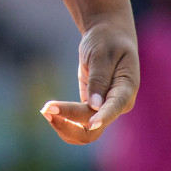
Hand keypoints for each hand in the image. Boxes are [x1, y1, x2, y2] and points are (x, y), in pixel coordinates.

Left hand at [39, 19, 139, 142]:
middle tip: (46, 108)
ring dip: (64, 127)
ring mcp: (104, 110)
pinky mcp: (91, 109)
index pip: (115, 107)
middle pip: (95, 129)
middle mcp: (117, 106)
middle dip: (70, 123)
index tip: (91, 123)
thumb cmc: (106, 40)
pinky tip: (48, 110)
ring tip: (44, 109)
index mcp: (126, 89)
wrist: (107, 36)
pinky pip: (77, 125)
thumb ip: (99, 78)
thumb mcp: (102, 53)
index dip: (104, 117)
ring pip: (85, 133)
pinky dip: (63, 122)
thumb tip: (95, 107)